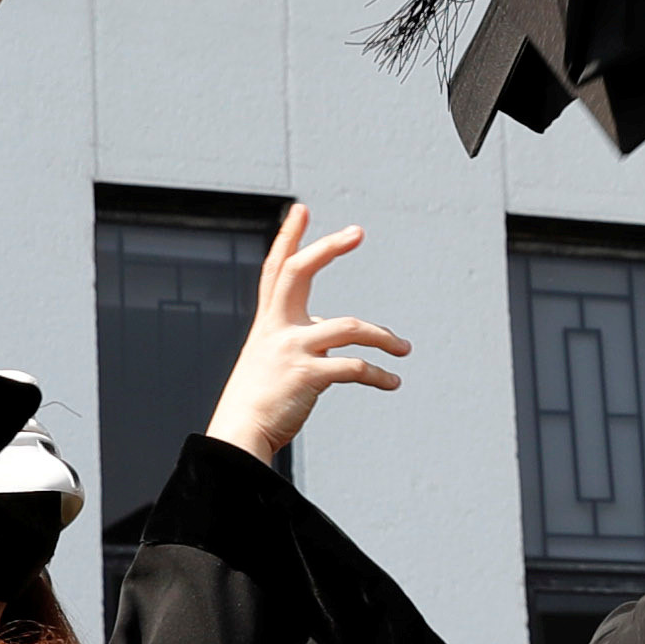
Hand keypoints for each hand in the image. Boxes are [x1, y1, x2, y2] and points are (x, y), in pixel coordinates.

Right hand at [206, 207, 408, 462]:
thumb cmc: (260, 399)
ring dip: (383, 337)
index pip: (276, 269)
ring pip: (349, 326)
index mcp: (269, 322)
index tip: (301, 209)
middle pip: (298, 272)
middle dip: (327, 248)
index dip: (288, 238)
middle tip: (357, 231)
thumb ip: (302, 338)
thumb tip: (331, 330)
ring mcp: (291, 350)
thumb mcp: (274, 358)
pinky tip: (393, 382)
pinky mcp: (307, 376)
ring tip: (405, 350)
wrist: (240, 434)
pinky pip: (354, 367)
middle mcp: (276, 329)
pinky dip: (378, 374)